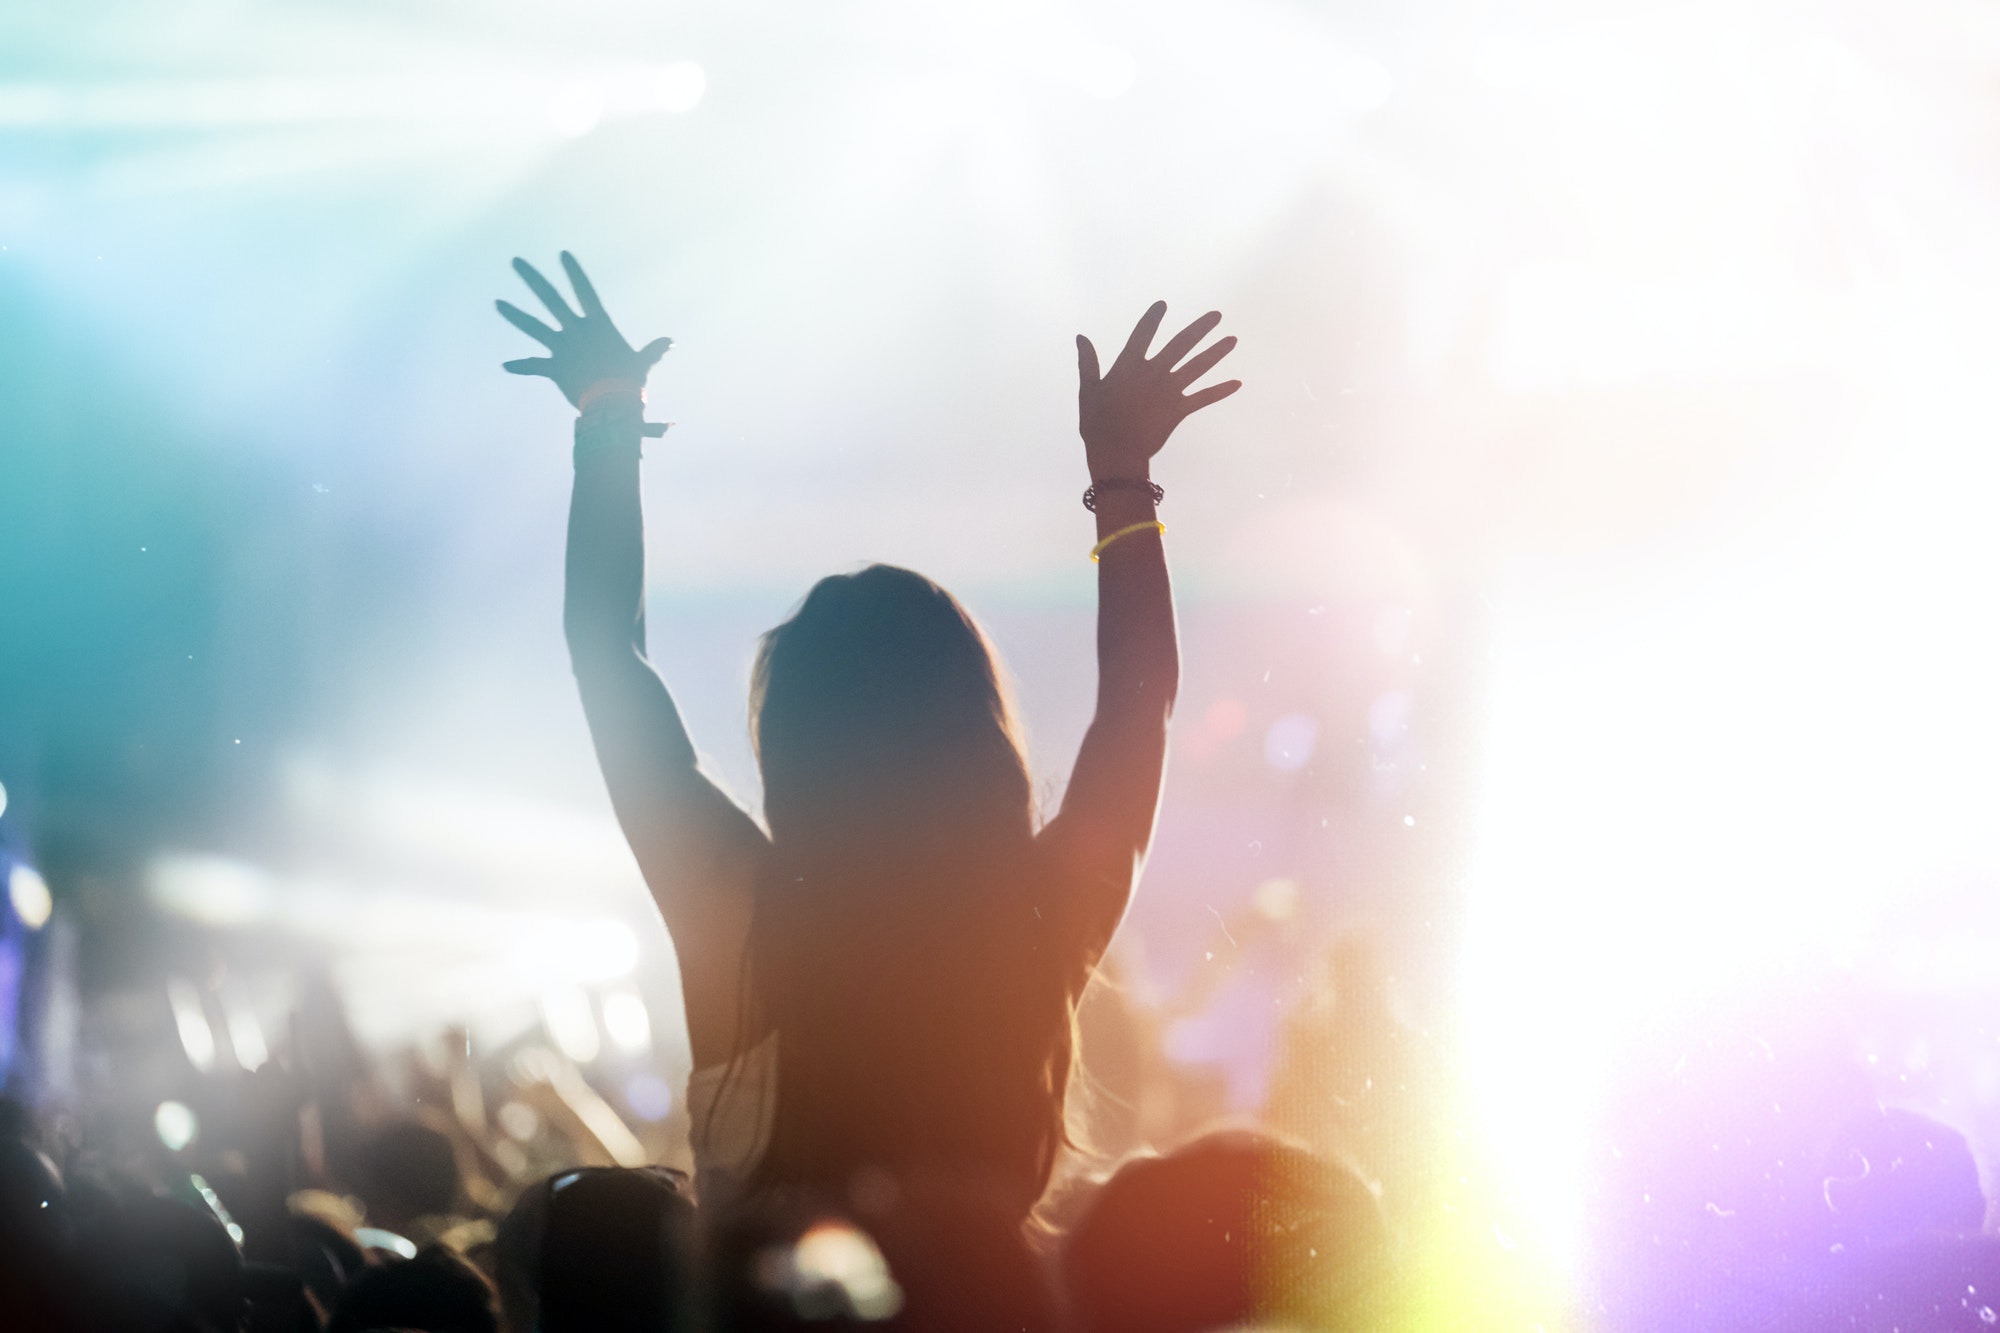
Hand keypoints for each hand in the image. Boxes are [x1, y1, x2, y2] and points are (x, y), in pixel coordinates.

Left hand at [498, 252, 672, 406]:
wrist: (612, 405)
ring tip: (497, 303)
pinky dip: (521, 366)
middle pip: (550, 299)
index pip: (584, 292)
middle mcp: (576, 331)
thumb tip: (669, 342)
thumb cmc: (630, 383)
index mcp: (598, 325)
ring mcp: (561, 348)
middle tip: (515, 262)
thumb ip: (652, 351)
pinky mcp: (553, 368)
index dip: (574, 273)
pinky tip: (506, 365)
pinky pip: (533, 366)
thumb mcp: (642, 363)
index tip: (562, 255)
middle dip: (532, 279)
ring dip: (515, 314)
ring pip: (533, 327)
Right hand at [1077, 302, 1239, 477]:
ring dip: (1216, 352)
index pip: (1143, 334)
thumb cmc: (1097, 422)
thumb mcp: (1088, 389)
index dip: (1153, 318)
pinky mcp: (1179, 409)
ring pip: (1198, 366)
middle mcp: (1154, 372)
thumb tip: (1081, 337)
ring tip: (1232, 340)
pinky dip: (1221, 391)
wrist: (1117, 452)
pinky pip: (1204, 397)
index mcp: (1130, 365)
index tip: (1162, 305)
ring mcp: (1170, 390)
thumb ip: (1088, 362)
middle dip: (1200, 328)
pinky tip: (1237, 384)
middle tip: (1217, 315)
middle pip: (1182, 343)